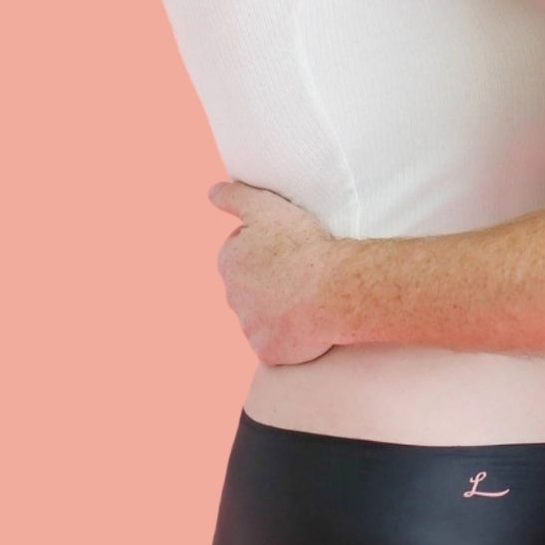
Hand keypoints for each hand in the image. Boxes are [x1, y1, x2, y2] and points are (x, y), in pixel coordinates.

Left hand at [209, 181, 341, 365]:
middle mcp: (233, 297)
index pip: (242, 251)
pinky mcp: (268, 351)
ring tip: (310, 295)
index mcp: (229, 262)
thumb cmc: (302, 246)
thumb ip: (236, 197)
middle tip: (302, 269)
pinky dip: (290, 335)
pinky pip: (277, 343)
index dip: (268, 245)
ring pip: (263, 316)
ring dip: (280, 307)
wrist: (331, 289)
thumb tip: (212, 192)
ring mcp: (250, 328)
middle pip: (252, 285)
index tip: (290, 245)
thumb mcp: (266, 207)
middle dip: (271, 278)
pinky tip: (309, 322)